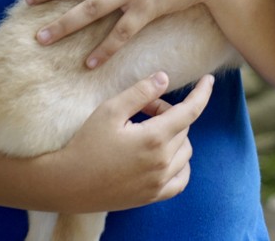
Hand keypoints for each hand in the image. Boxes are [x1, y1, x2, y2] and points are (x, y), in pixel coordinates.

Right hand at [60, 71, 213, 210]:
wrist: (66, 183)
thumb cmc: (85, 143)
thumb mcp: (110, 110)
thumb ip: (140, 92)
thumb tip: (165, 79)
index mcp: (154, 138)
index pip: (190, 111)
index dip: (202, 93)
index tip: (208, 80)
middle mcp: (162, 162)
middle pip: (183, 128)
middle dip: (169, 112)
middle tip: (144, 108)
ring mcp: (158, 183)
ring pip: (185, 151)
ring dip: (174, 135)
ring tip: (147, 129)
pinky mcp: (152, 196)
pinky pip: (181, 179)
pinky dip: (180, 163)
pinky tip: (164, 155)